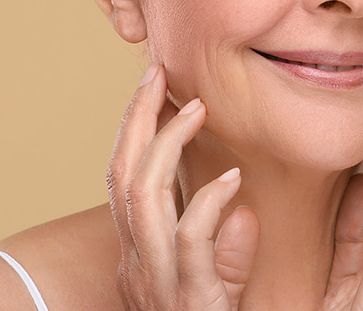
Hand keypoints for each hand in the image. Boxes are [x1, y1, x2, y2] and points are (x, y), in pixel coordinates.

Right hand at [106, 65, 259, 310]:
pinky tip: (234, 179)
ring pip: (140, 196)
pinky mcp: (188, 301)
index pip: (124, 179)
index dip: (134, 130)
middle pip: (120, 175)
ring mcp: (157, 282)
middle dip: (136, 118)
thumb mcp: (215, 293)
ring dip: (166, 143)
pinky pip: (188, 242)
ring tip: (198, 108)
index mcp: (144, 257)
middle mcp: (139, 265)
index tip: (157, 87)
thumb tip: (242, 209)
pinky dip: (207, 204)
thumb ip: (223, 253)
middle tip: (157, 73)